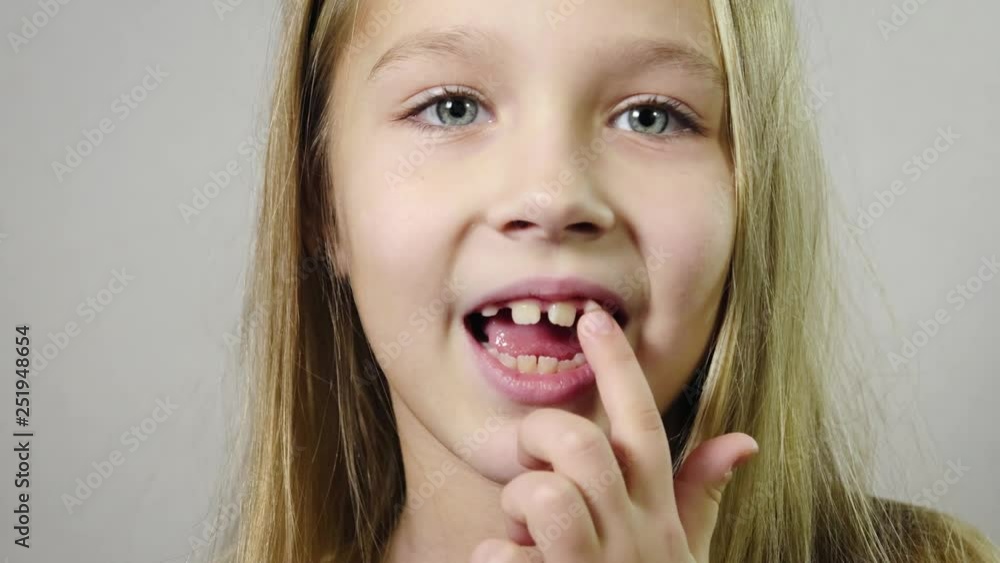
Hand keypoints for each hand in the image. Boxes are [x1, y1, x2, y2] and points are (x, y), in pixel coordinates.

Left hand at [470, 309, 758, 562]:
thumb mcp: (684, 556)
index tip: (592, 318)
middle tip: (532, 459)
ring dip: (519, 506)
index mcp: (658, 517)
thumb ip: (702, 496)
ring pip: (543, 494)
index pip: (641, 425)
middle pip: (581, 444)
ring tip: (526, 531)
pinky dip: (494, 559)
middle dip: (542, 436)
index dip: (617, 366)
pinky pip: (501, 556)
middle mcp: (632, 538)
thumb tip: (743, 440)